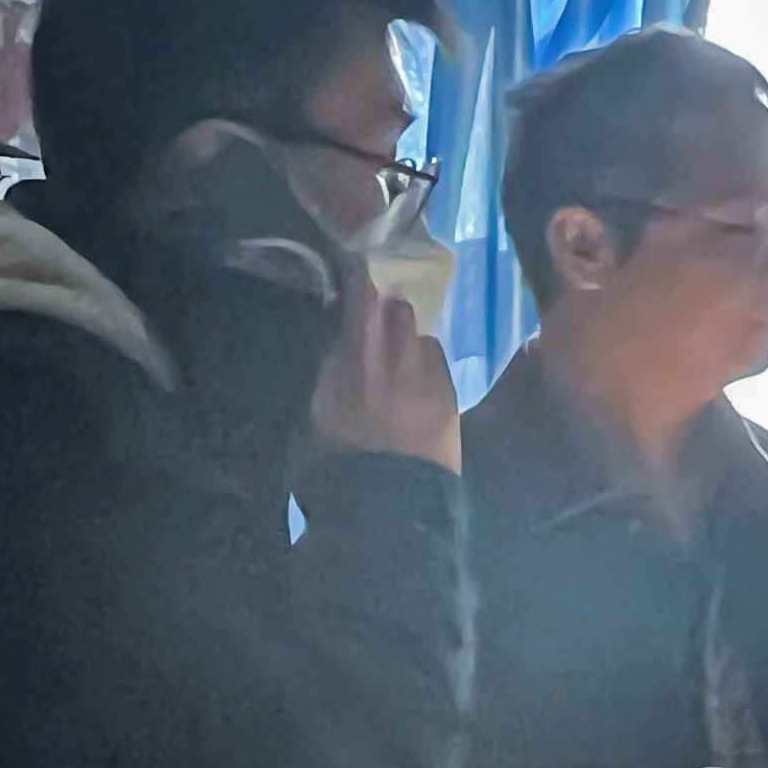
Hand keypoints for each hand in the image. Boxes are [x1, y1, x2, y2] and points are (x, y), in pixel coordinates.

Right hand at [309, 254, 460, 472]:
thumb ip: (333, 367)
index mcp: (353, 360)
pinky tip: (418, 388)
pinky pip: (437, 364)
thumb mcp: (319, 409)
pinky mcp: (448, 394)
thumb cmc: (339, 460)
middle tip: (383, 313)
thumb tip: (343, 338)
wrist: (387, 502)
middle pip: (398, 308)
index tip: (362, 266)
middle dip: (391, 306)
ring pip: (420, 335)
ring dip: (411, 341)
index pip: (363, 297)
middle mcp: (393, 357)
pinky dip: (427, 368)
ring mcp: (425, 374)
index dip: (365, 277)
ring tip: (402, 360)